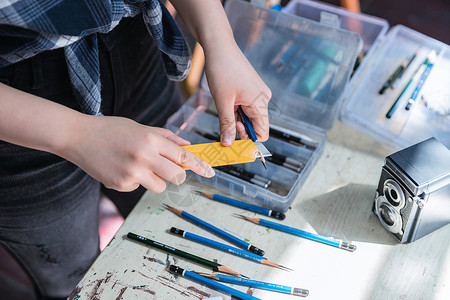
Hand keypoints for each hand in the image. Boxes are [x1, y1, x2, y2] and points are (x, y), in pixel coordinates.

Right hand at [64, 115, 214, 192]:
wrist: (78, 137)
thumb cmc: (111, 129)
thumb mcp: (140, 127)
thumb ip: (165, 137)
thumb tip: (187, 146)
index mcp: (150, 140)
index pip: (183, 155)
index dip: (199, 165)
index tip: (211, 173)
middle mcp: (143, 157)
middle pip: (176, 177)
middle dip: (177, 175)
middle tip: (170, 169)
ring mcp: (131, 173)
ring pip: (159, 186)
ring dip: (155, 179)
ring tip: (138, 165)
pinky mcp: (120, 184)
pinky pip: (138, 188)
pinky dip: (135, 181)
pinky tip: (121, 169)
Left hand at [205, 42, 270, 145]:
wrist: (220, 46)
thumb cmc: (222, 70)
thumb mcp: (222, 101)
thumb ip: (227, 124)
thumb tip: (228, 144)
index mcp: (260, 102)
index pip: (262, 133)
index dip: (248, 140)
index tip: (232, 137)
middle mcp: (263, 98)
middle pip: (256, 126)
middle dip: (240, 128)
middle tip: (225, 119)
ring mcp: (258, 93)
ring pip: (250, 117)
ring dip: (236, 118)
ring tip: (225, 104)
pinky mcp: (253, 89)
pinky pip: (247, 107)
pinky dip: (237, 109)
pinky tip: (228, 100)